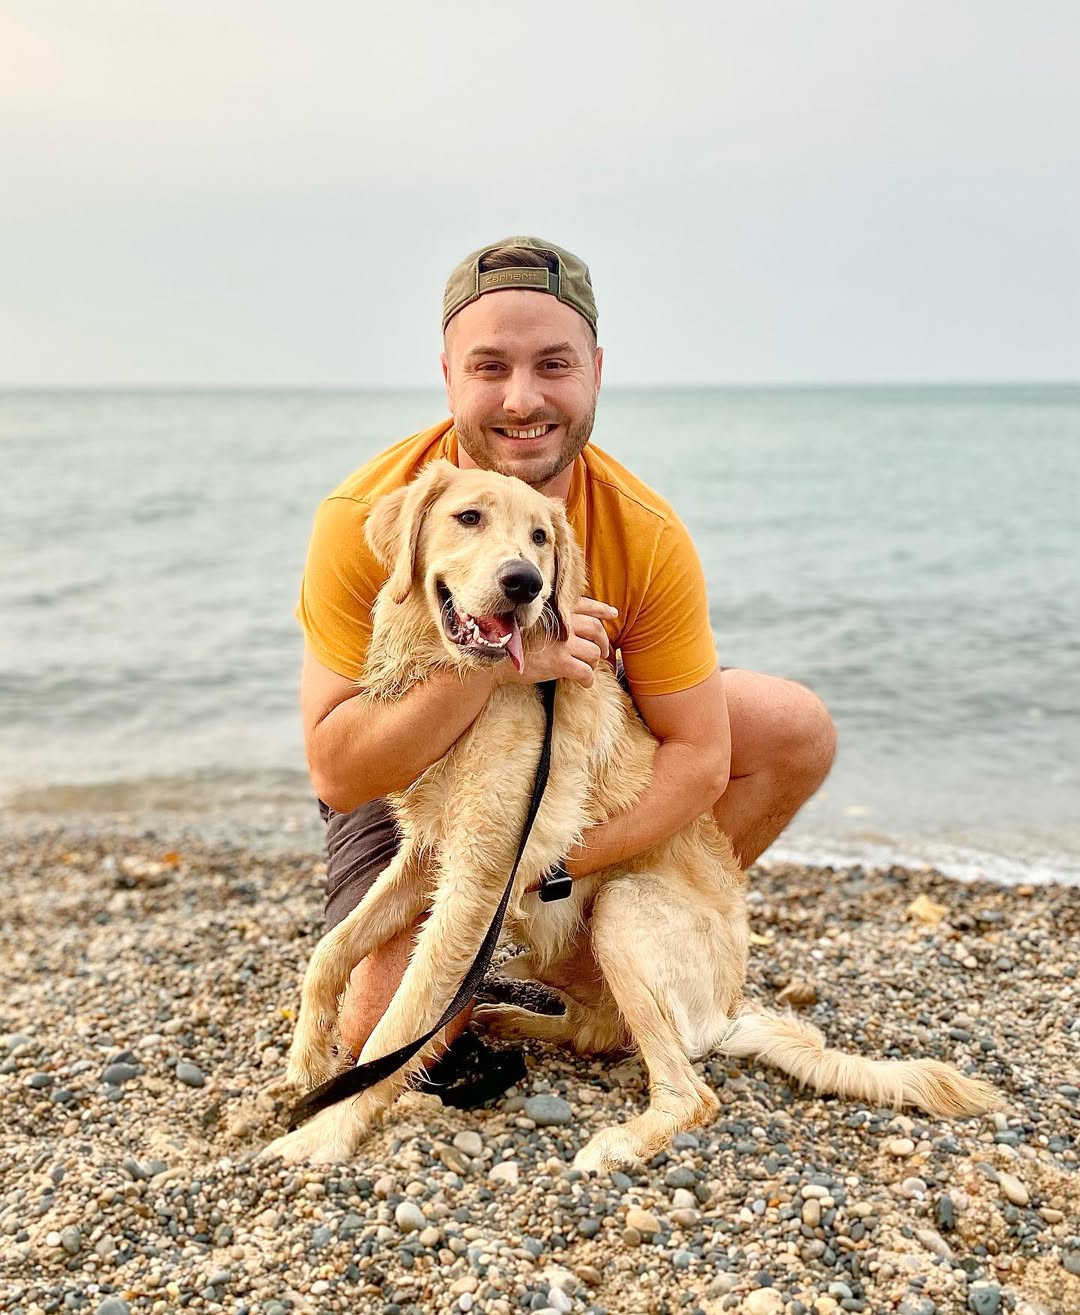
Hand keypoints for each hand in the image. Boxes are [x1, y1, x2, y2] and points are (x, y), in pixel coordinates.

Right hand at [497, 596, 617, 687]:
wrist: (494, 656)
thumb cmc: (509, 639)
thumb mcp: (530, 618)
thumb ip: (550, 616)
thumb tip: (567, 622)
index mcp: (555, 610)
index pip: (586, 606)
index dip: (602, 610)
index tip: (612, 613)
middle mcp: (561, 624)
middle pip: (596, 630)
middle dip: (603, 641)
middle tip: (604, 651)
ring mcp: (562, 643)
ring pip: (593, 652)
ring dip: (593, 663)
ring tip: (588, 669)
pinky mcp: (560, 663)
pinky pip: (585, 672)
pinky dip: (588, 679)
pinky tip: (584, 683)